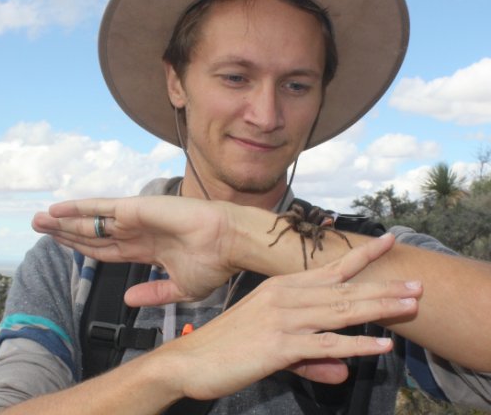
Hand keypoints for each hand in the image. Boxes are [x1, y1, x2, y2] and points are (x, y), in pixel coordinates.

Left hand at [32, 196, 238, 302]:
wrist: (228, 243)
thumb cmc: (213, 263)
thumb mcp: (180, 288)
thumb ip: (153, 293)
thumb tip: (129, 300)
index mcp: (148, 251)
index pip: (107, 251)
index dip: (84, 249)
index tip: (64, 248)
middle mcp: (138, 233)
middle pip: (94, 234)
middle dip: (67, 234)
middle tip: (40, 229)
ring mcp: (137, 219)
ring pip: (92, 220)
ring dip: (65, 221)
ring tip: (39, 220)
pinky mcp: (137, 208)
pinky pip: (101, 208)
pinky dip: (79, 207)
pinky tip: (58, 209)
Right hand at [156, 237, 421, 399]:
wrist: (193, 359)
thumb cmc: (231, 345)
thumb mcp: (274, 343)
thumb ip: (312, 355)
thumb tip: (344, 368)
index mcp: (283, 287)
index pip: (330, 268)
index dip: (361, 256)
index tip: (387, 241)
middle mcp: (286, 296)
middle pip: (343, 289)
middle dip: (383, 286)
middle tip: (417, 283)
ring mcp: (284, 319)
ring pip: (340, 311)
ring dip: (379, 309)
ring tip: (411, 305)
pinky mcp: (280, 345)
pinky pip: (326, 344)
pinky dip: (357, 345)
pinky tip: (382, 346)